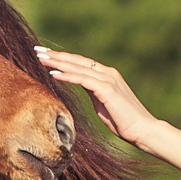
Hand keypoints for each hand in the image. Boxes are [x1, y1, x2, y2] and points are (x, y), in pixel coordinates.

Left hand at [35, 47, 161, 147]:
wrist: (143, 130)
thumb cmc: (122, 120)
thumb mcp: (102, 102)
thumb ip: (92, 91)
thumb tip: (81, 85)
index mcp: (106, 75)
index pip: (80, 62)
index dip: (62, 58)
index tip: (45, 55)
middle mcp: (107, 73)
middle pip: (76, 60)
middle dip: (56, 55)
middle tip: (37, 50)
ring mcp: (108, 79)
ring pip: (78, 67)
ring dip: (58, 62)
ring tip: (41, 59)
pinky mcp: (107, 89)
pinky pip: (83, 79)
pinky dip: (68, 76)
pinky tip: (53, 74)